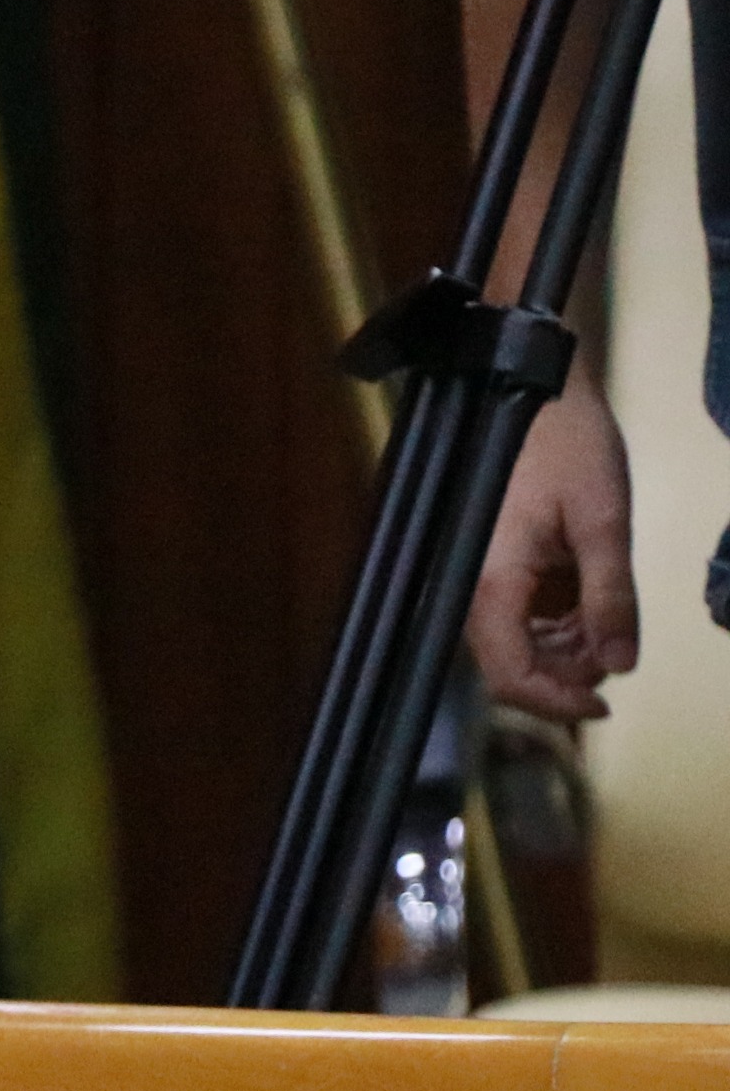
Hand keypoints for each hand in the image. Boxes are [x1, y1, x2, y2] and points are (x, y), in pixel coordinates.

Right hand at [471, 370, 634, 721]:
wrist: (529, 382)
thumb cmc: (561, 440)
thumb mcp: (602, 522)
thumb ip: (611, 599)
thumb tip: (619, 663)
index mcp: (492, 579)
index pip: (510, 676)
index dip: (556, 703)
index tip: (603, 707)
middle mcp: (470, 583)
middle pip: (508, 664)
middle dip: (565, 671)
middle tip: (616, 651)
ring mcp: (474, 570)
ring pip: (512, 641)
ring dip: (561, 645)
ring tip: (605, 618)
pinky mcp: (484, 557)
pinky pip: (512, 611)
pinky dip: (551, 618)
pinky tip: (583, 600)